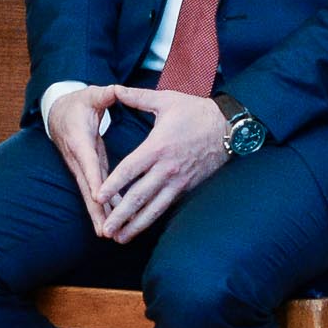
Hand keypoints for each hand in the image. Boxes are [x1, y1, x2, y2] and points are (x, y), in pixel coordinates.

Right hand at [45, 85, 114, 233]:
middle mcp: (78, 159)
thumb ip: (103, 95)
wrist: (58, 111)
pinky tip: (114, 220)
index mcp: (80, 141)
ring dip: (99, 214)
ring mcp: (81, 167)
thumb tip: (114, 90)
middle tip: (105, 231)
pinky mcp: (87, 170)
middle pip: (88, 188)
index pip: (89, 163)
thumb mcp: (90, 95)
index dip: (95, 181)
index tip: (100, 198)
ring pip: (91, 194)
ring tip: (110, 234)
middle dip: (96, 210)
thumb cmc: (77, 103)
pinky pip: (95, 190)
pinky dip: (103, 206)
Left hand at [92, 87, 229, 243]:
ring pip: (154, 208)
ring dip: (136, 224)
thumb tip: (115, 90)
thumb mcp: (167, 100)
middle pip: (140, 196)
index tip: (98, 196)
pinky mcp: (188, 187)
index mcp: (158, 147)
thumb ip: (138, 98)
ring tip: (120, 238)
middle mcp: (167, 168)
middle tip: (106, 229)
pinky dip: (153, 218)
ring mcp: (179, 181)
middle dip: (121, 214)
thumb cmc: (197, 111)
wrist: (229, 127)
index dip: (113, 184)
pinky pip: (167, 206)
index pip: (130, 170)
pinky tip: (141, 228)